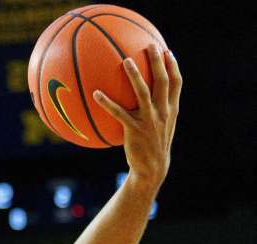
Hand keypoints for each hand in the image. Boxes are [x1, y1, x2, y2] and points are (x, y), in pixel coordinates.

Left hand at [93, 44, 180, 191]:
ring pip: (143, 92)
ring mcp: (150, 120)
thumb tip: (144, 97)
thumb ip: (157, 110)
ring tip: (125, 60)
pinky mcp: (134, 130)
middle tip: (150, 45)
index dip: (173, 66)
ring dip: (135, 76)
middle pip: (163, 81)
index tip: (167, 51)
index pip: (177, 83)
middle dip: (158, 62)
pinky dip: (107, 103)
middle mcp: (163, 112)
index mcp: (171, 109)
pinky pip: (119, 113)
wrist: (152, 168)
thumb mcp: (161, 126)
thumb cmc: (152, 145)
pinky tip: (96, 93)